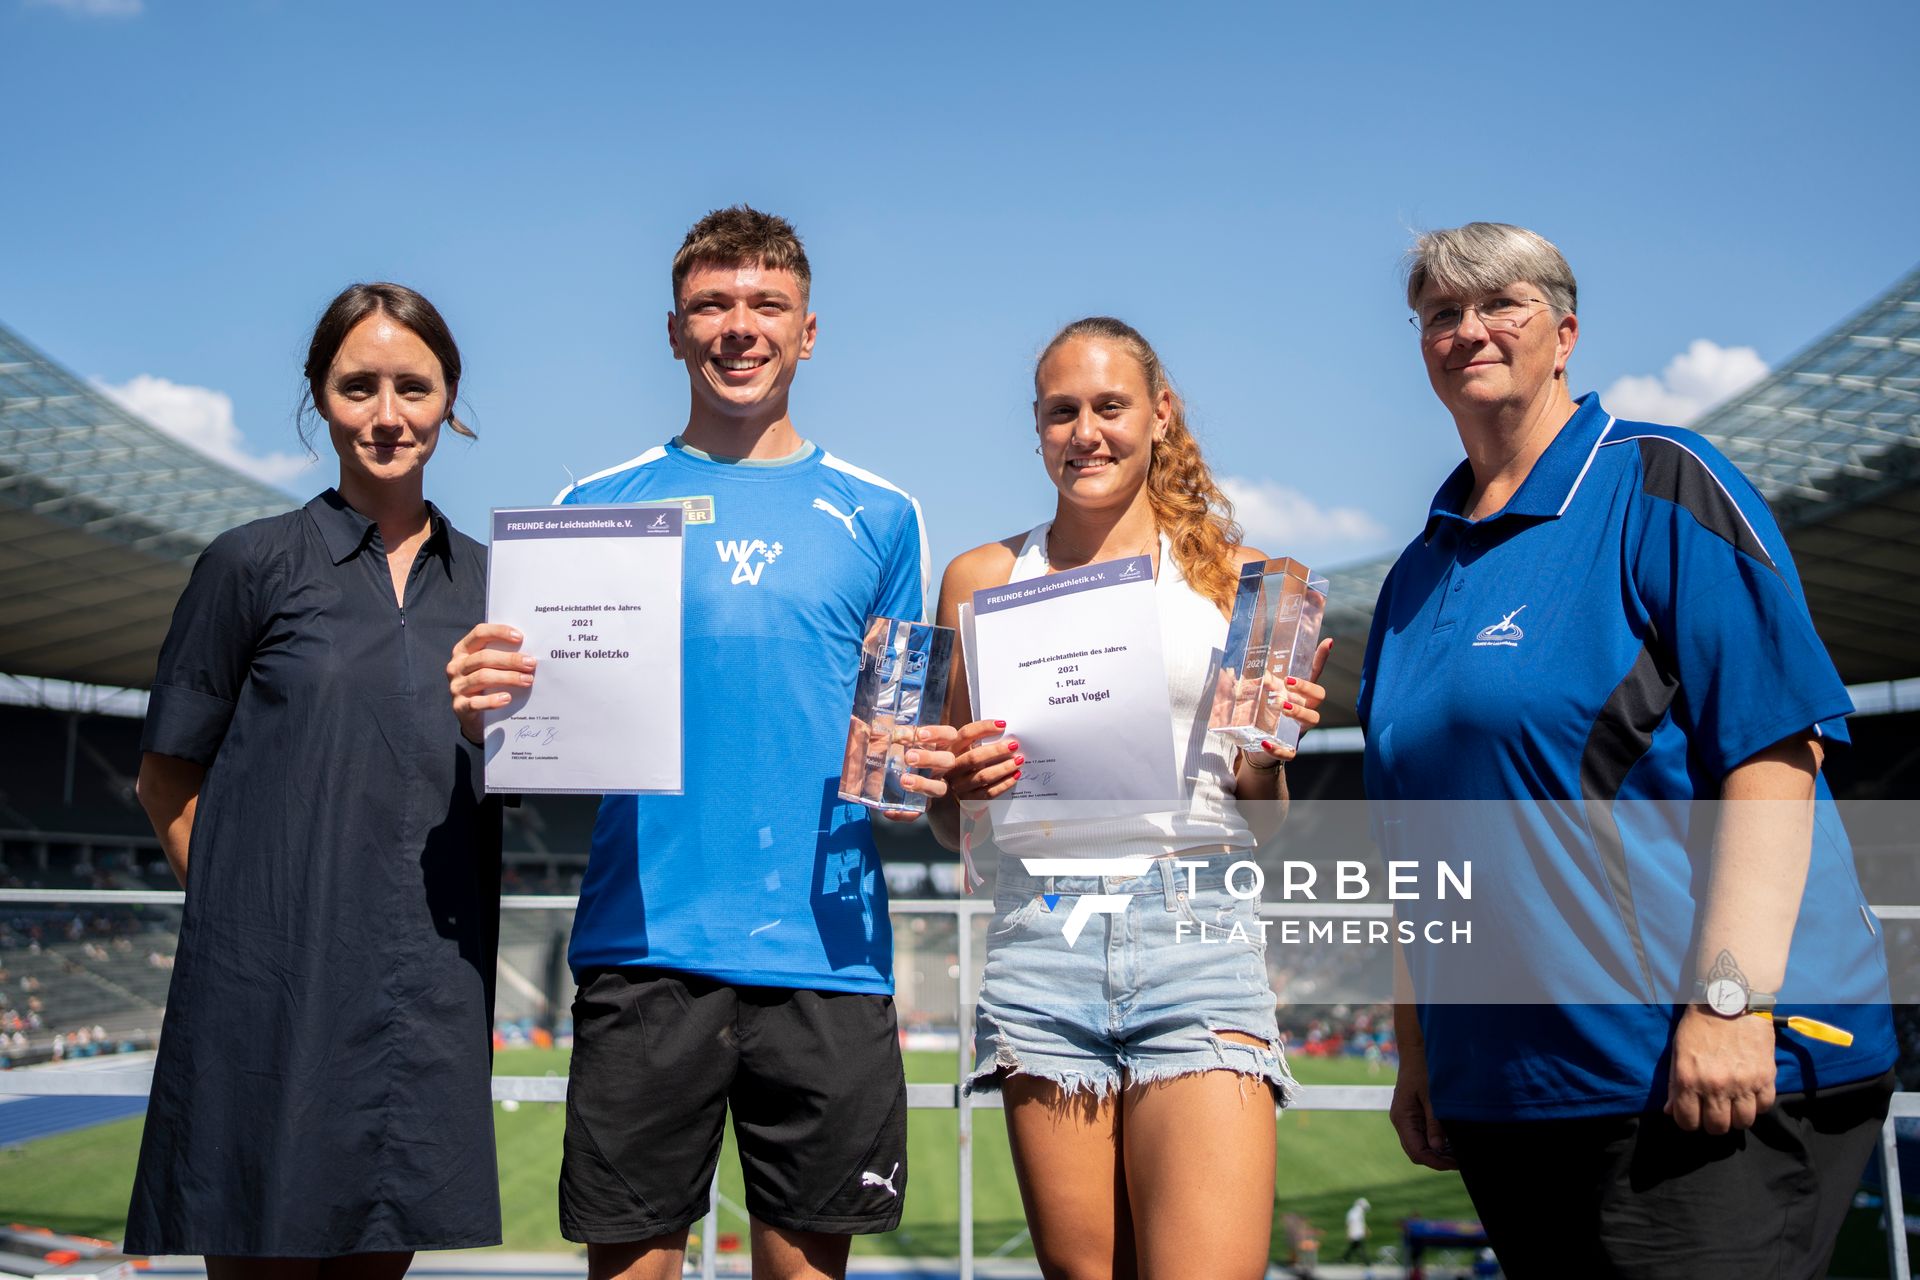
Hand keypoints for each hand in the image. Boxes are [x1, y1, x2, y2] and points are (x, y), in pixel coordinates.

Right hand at [447, 623, 533, 744]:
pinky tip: (507, 698)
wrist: (477, 719)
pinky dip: (493, 700)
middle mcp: (456, 666)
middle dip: (510, 659)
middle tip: (531, 664)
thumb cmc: (489, 686)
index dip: (499, 632)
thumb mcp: (492, 668)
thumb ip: (503, 657)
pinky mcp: (459, 706)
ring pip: (482, 677)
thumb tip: (529, 653)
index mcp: (463, 650)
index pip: (479, 633)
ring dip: (508, 678)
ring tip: (527, 680)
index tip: (520, 638)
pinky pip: (476, 702)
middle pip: (483, 657)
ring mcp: (456, 686)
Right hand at [909, 720, 1019, 808]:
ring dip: (1003, 768)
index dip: (984, 728)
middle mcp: (951, 767)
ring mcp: (958, 785)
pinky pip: (989, 792)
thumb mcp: (963, 750)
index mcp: (950, 749)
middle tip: (1014, 745)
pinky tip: (1015, 776)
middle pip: (974, 757)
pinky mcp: (968, 799)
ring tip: (1018, 760)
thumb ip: (977, 741)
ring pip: (983, 776)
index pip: (966, 734)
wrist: (951, 794)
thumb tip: (1004, 732)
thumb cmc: (963, 764)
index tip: (1003, 725)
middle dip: (997, 751)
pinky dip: (1004, 784)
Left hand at [1246, 638, 1334, 765]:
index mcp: (1296, 694)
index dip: (1321, 658)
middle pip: (1319, 695)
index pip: (1313, 673)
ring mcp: (1298, 729)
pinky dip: (1279, 749)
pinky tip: (1266, 742)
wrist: (1256, 745)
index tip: (1328, 641)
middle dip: (1307, 687)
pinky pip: (1291, 752)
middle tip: (1288, 682)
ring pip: (1313, 719)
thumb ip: (1246, 683)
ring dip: (1299, 711)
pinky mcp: (1288, 748)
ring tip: (1281, 706)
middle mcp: (1303, 710)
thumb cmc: (1261, 714)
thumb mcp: (1255, 695)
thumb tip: (1228, 670)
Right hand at [1389, 1054, 1457, 1170]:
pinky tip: (1451, 1140)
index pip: (1416, 1152)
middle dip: (1437, 1160)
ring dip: (1437, 1152)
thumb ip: (1434, 1123)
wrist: (1417, 1051)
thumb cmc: (1424, 1070)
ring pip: (1419, 1145)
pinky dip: (1435, 1141)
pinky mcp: (1412, 1114)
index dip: (1436, 1162)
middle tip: (1460, 1160)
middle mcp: (1401, 1121)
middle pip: (1416, 1152)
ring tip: (1458, 1152)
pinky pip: (1421, 1135)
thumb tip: (1437, 1148)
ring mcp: (1406, 1118)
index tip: (1456, 1163)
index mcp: (1402, 1118)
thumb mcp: (1433, 1097)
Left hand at [1665, 1005, 1776, 1133]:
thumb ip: (1674, 1084)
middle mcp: (1715, 1086)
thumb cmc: (1699, 1026)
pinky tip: (1750, 1094)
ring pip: (1743, 1122)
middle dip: (1714, 1123)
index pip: (1688, 1122)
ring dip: (1737, 1116)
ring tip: (1734, 1104)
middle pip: (1718, 1127)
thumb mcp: (1678, 1052)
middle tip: (1715, 1111)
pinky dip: (1758, 1105)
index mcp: (1689, 1079)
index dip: (1689, 1122)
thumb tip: (1670, 1112)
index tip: (1694, 1115)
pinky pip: (1765, 1107)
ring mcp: (1743, 1083)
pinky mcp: (1765, 1077)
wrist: (1730, 1002)